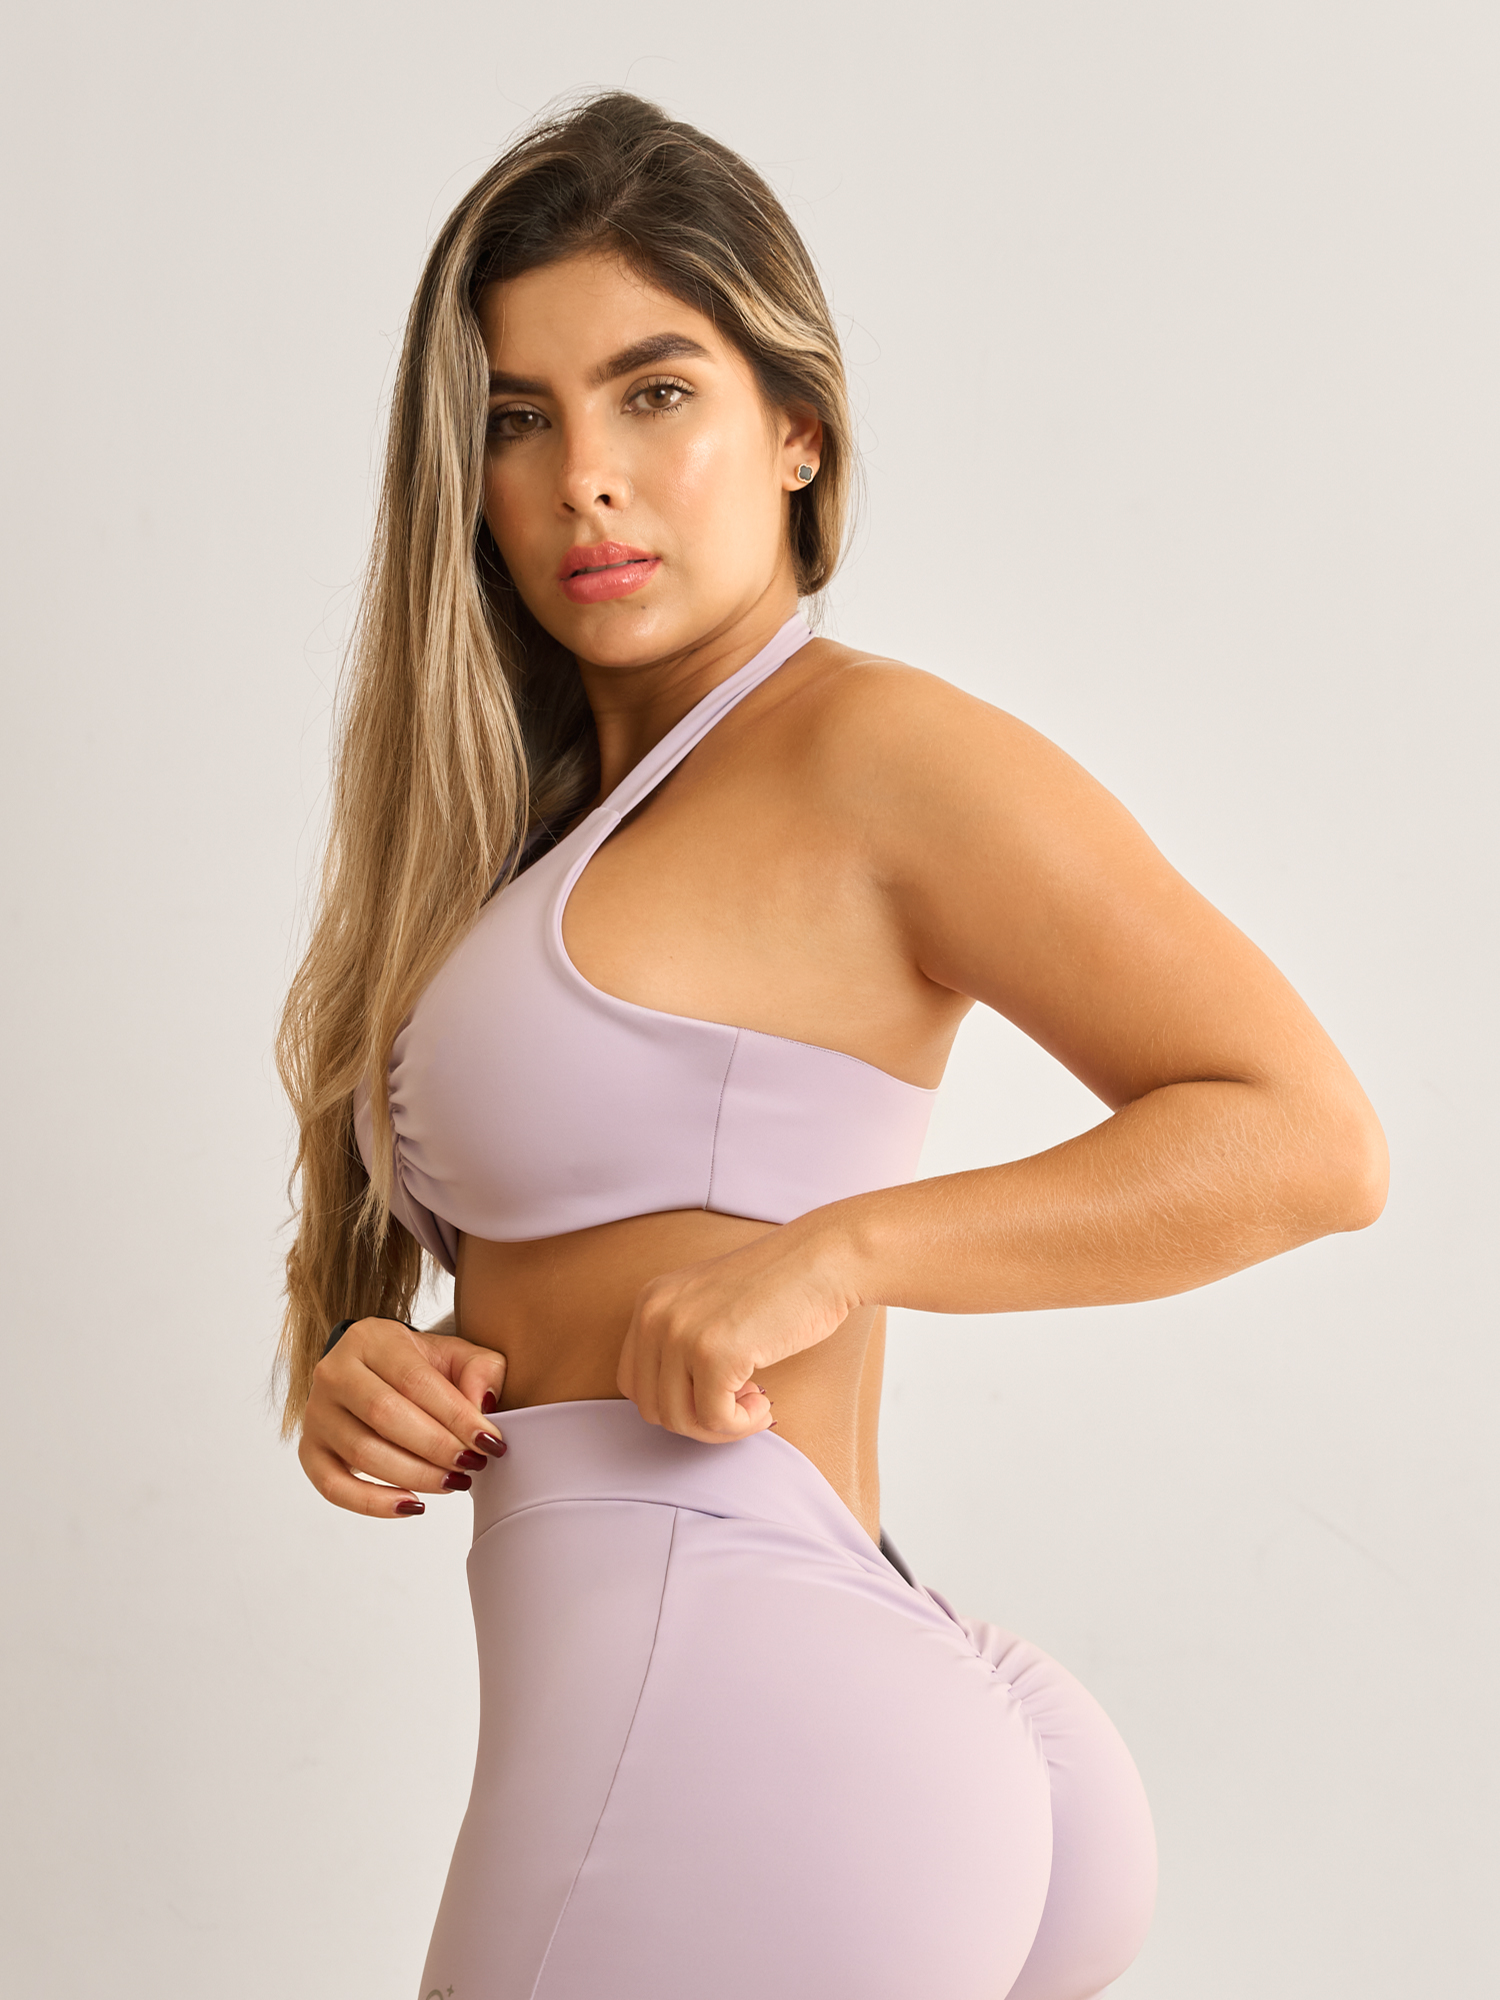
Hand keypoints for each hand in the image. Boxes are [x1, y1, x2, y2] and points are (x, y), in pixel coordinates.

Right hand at [298, 1317, 508, 1517]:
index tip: (490, 1441)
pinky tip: (413, 1505)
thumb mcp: (458, 1354)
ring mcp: (316, 1413)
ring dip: (415, 1476)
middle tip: (473, 1464)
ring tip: (454, 1482)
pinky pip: (334, 1487)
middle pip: (385, 1415)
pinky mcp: (309, 1451)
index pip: (415, 1380)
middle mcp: (334, 1372)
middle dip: (437, 1447)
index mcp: (370, 1338)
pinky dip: (373, 1504)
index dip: (456, 1415)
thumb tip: (482, 1407)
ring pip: (362, 1453)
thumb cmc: (421, 1367)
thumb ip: (481, 1370)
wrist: (377, 1374)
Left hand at [616, 1218, 860, 1443]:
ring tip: (753, 1402)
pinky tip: (764, 1402)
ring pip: (678, 1420)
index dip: (673, 1400)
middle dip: (696, 1419)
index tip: (713, 1392)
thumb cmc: (780, 1285)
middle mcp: (655, 1315)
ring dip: (720, 1426)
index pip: (632, 1382)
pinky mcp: (714, 1354)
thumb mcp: (709, 1305)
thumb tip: (678, 1408)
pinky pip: (715, 1420)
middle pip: (650, 1406)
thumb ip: (683, 1343)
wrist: (822, 1260)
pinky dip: (742, 1425)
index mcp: (651, 1301)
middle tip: (737, 1403)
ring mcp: (681, 1334)